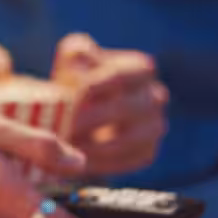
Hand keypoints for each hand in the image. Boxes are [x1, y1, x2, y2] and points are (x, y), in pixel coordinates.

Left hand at [54, 34, 168, 176]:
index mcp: (141, 68)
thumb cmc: (75, 83)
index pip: (119, 76)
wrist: (79, 116)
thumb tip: (78, 56)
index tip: (66, 100)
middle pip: (125, 109)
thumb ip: (75, 53)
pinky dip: (103, 163)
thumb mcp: (72, 61)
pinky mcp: (147, 152)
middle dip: (89, 121)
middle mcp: (155, 96)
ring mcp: (154, 126)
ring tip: (67, 148)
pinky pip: (129, 161)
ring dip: (95, 146)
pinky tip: (78, 161)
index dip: (91, 87)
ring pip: (130, 140)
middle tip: (62, 129)